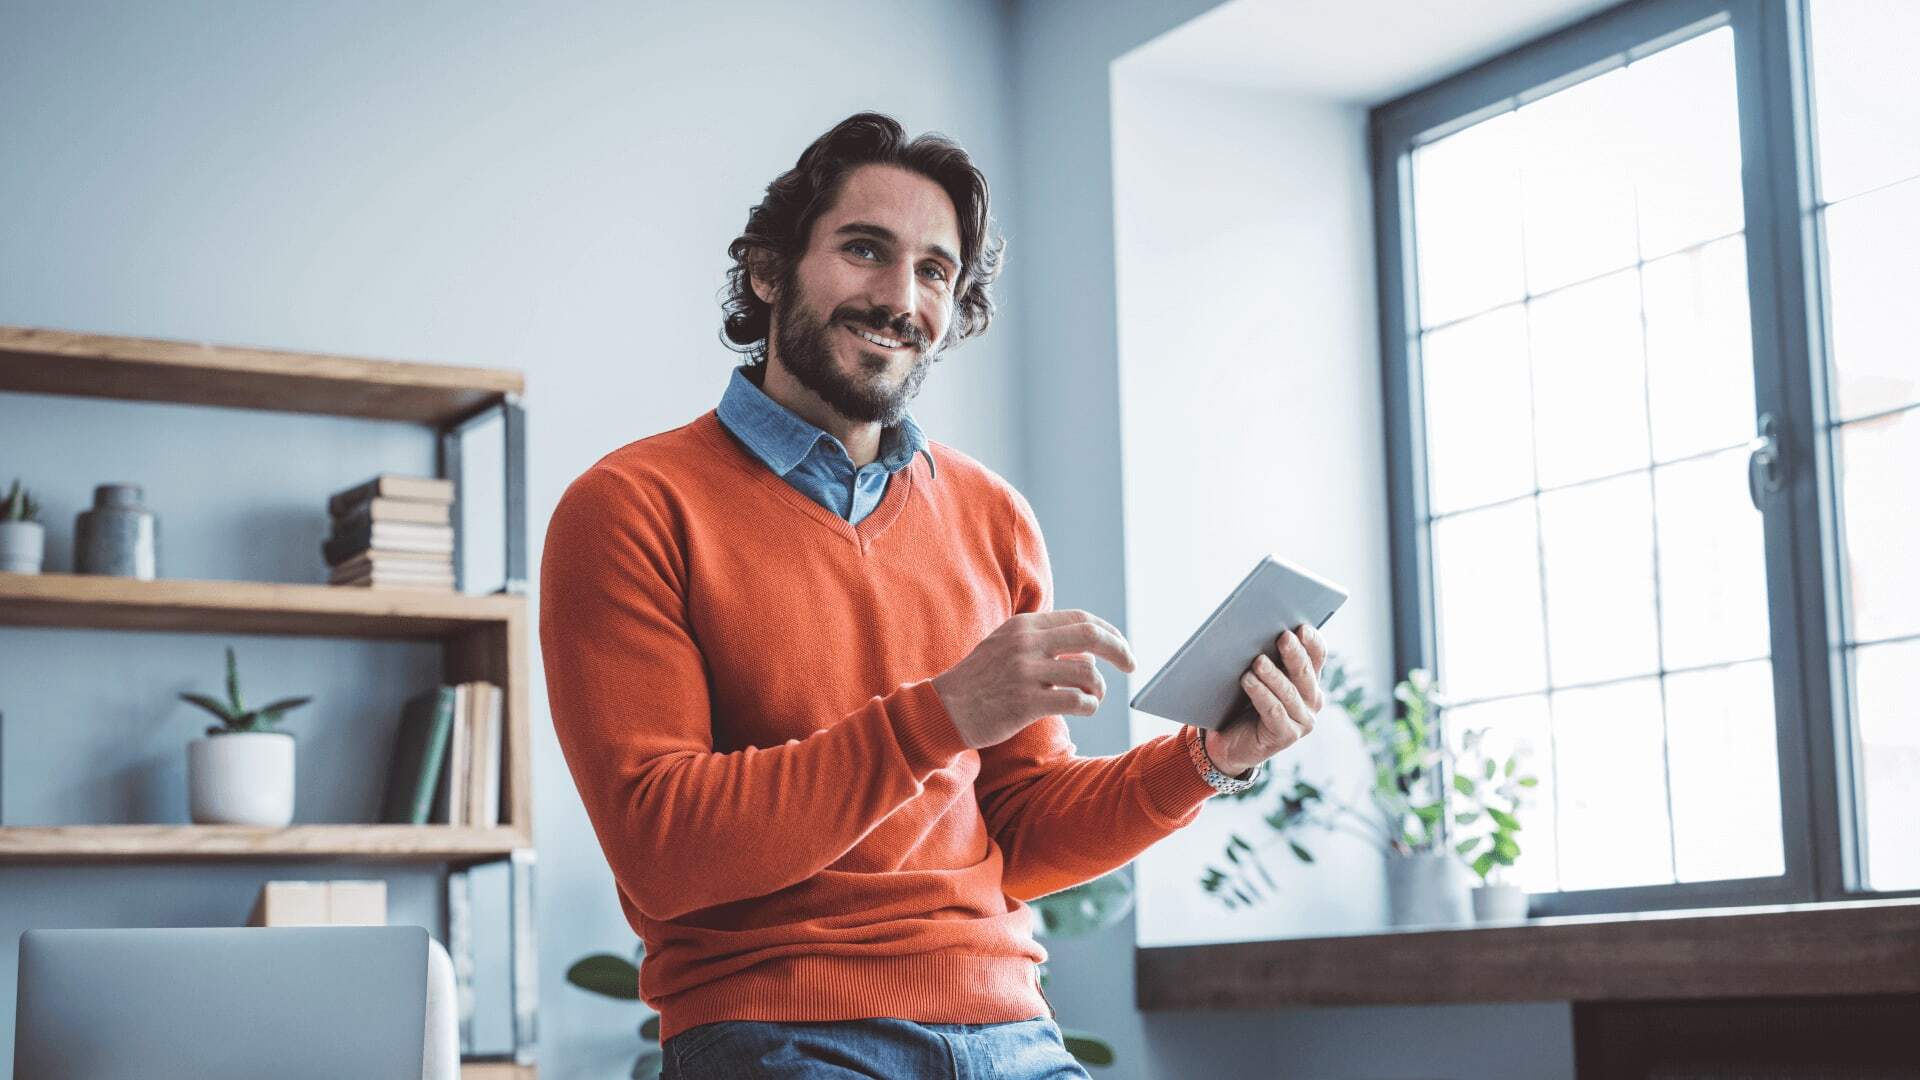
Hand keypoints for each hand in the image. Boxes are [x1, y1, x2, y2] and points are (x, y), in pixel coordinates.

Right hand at [932, 610, 1136, 749]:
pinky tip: (1085, 709)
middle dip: (1119, 649)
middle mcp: (1026, 643)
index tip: (1121, 647)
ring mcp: (1025, 672)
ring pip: (1087, 672)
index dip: (1108, 632)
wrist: (943, 709)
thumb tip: (1088, 655)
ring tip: (1094, 696)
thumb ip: (1045, 645)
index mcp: (1024, 625)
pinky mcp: (1025, 702)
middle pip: (1091, 636)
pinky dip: (1089, 706)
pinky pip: (1076, 701)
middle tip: (1132, 665)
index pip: (1080, 618)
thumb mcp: (1008, 650)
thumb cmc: (980, 682)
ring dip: (1100, 687)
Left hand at [1205, 623, 1328, 776]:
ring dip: (1272, 675)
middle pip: (1305, 673)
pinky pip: (1273, 710)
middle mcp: (1312, 700)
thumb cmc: (1244, 702)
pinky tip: (1248, 680)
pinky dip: (1261, 694)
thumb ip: (1267, 656)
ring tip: (1257, 661)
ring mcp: (1302, 720)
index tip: (1301, 627)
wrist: (1230, 741)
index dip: (1312, 642)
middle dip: (1294, 653)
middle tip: (1283, 637)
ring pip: (1288, 692)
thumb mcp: (1260, 676)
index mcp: (1310, 680)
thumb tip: (1259, 629)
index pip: (1318, 657)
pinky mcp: (1286, 736)